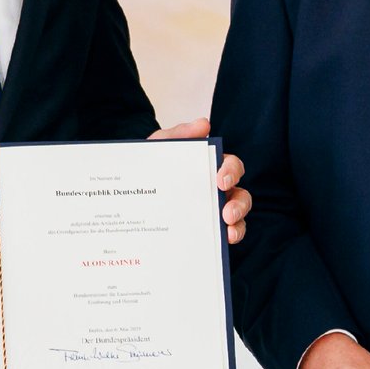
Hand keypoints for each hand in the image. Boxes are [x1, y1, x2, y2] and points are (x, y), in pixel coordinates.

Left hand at [147, 117, 250, 243]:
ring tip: (227, 232)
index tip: (221, 180)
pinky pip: (222, 238)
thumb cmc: (151, 164)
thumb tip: (204, 124)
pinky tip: (218, 244)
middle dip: (239, 204)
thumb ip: (179, 134)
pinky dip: (226, 240)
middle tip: (226, 213)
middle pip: (241, 195)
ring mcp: (212, 212)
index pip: (231, 166)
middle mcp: (217, 191)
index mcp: (210, 168)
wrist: (128, 190)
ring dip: (238, 226)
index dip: (232, 171)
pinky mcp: (205, 232)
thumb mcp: (159, 146)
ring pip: (237, 219)